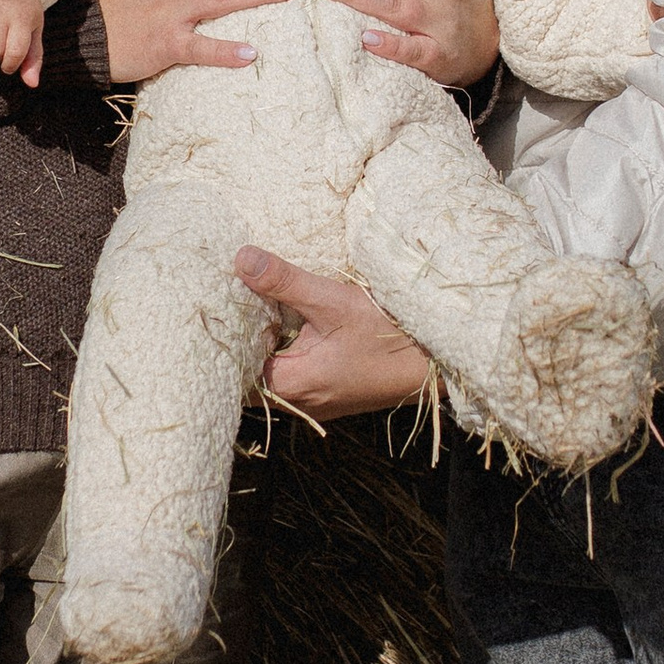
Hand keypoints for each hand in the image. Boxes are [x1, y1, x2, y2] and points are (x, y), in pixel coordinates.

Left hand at [235, 249, 430, 418]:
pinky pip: (295, 377)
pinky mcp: (332, 395)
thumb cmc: (389, 336)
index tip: (224, 305)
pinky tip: (291, 326)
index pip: (234, 368)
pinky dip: (287, 354)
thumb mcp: (333, 301)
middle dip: (243, 341)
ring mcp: (317, 403)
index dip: (227, 338)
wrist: (438, 363)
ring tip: (259, 309)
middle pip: (250, 375)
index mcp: (291, 385)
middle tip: (235, 302)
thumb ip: (284, 282)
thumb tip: (242, 260)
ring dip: (266, 347)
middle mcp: (300, 403)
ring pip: (272, 376)